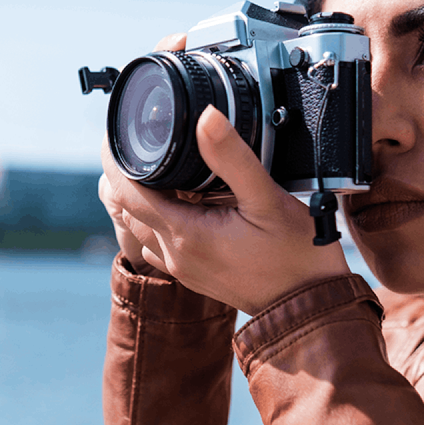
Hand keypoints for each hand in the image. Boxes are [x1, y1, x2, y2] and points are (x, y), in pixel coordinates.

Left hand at [99, 35, 351, 313]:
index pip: (126, 193)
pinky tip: (177, 203)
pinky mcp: (194, 275)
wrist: (310, 308)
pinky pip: (156, 244)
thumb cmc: (296, 255)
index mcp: (185, 233)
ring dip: (136, 199)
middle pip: (125, 209)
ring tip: (151, 167)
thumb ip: (232, 157)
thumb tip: (206, 116)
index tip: (115, 134)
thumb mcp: (267, 198)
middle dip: (121, 175)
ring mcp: (183, 268)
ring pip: (138, 228)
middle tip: (134, 142)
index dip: (114, 160)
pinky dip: (153, 219)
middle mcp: (175, 254)